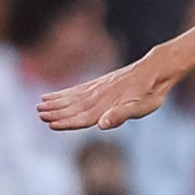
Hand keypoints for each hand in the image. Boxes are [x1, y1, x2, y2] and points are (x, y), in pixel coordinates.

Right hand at [39, 60, 175, 131]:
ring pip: (73, 98)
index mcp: (106, 106)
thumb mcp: (140, 107)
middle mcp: (99, 97)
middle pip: (73, 107)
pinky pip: (78, 90)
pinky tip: (55, 95)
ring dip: (56, 102)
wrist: (155, 70)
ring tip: (40, 105)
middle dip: (56, 112)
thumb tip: (101, 125)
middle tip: (39, 114)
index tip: (51, 124)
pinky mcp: (100, 84)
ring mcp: (98, 89)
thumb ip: (120, 115)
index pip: (82, 117)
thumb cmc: (150, 93)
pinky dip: (65, 93)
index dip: (67, 122)